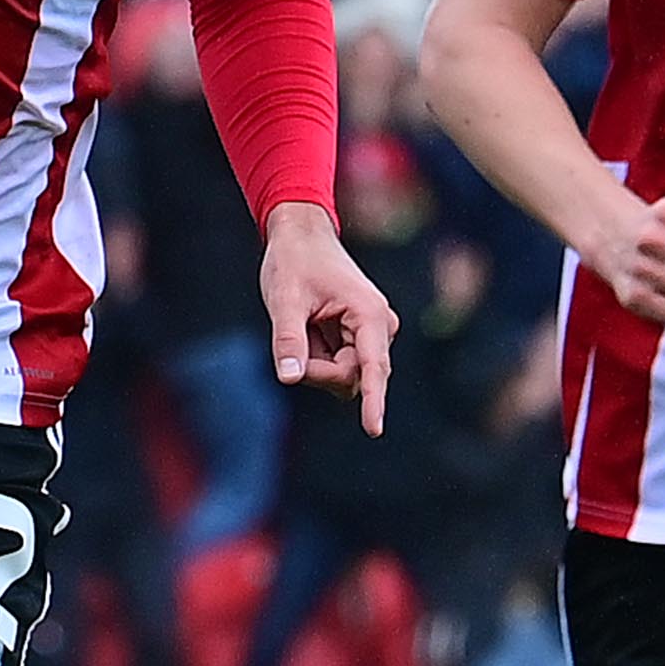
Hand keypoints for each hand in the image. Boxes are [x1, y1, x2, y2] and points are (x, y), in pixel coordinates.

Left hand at [259, 205, 398, 433]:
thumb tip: (289, 377)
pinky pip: (339, 366)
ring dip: (316, 363)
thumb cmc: (294, 262)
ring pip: (344, 376)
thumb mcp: (284, 300)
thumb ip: (288, 340)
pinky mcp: (362, 339)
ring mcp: (373, 334)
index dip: (373, 401)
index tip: (373, 429)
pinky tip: (309, 328)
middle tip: (292, 342)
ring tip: (302, 326)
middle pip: (350, 377)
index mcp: (369, 314)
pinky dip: (317, 356)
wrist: (302, 235)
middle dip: (317, 370)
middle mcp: (380, 327)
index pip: (373, 367)